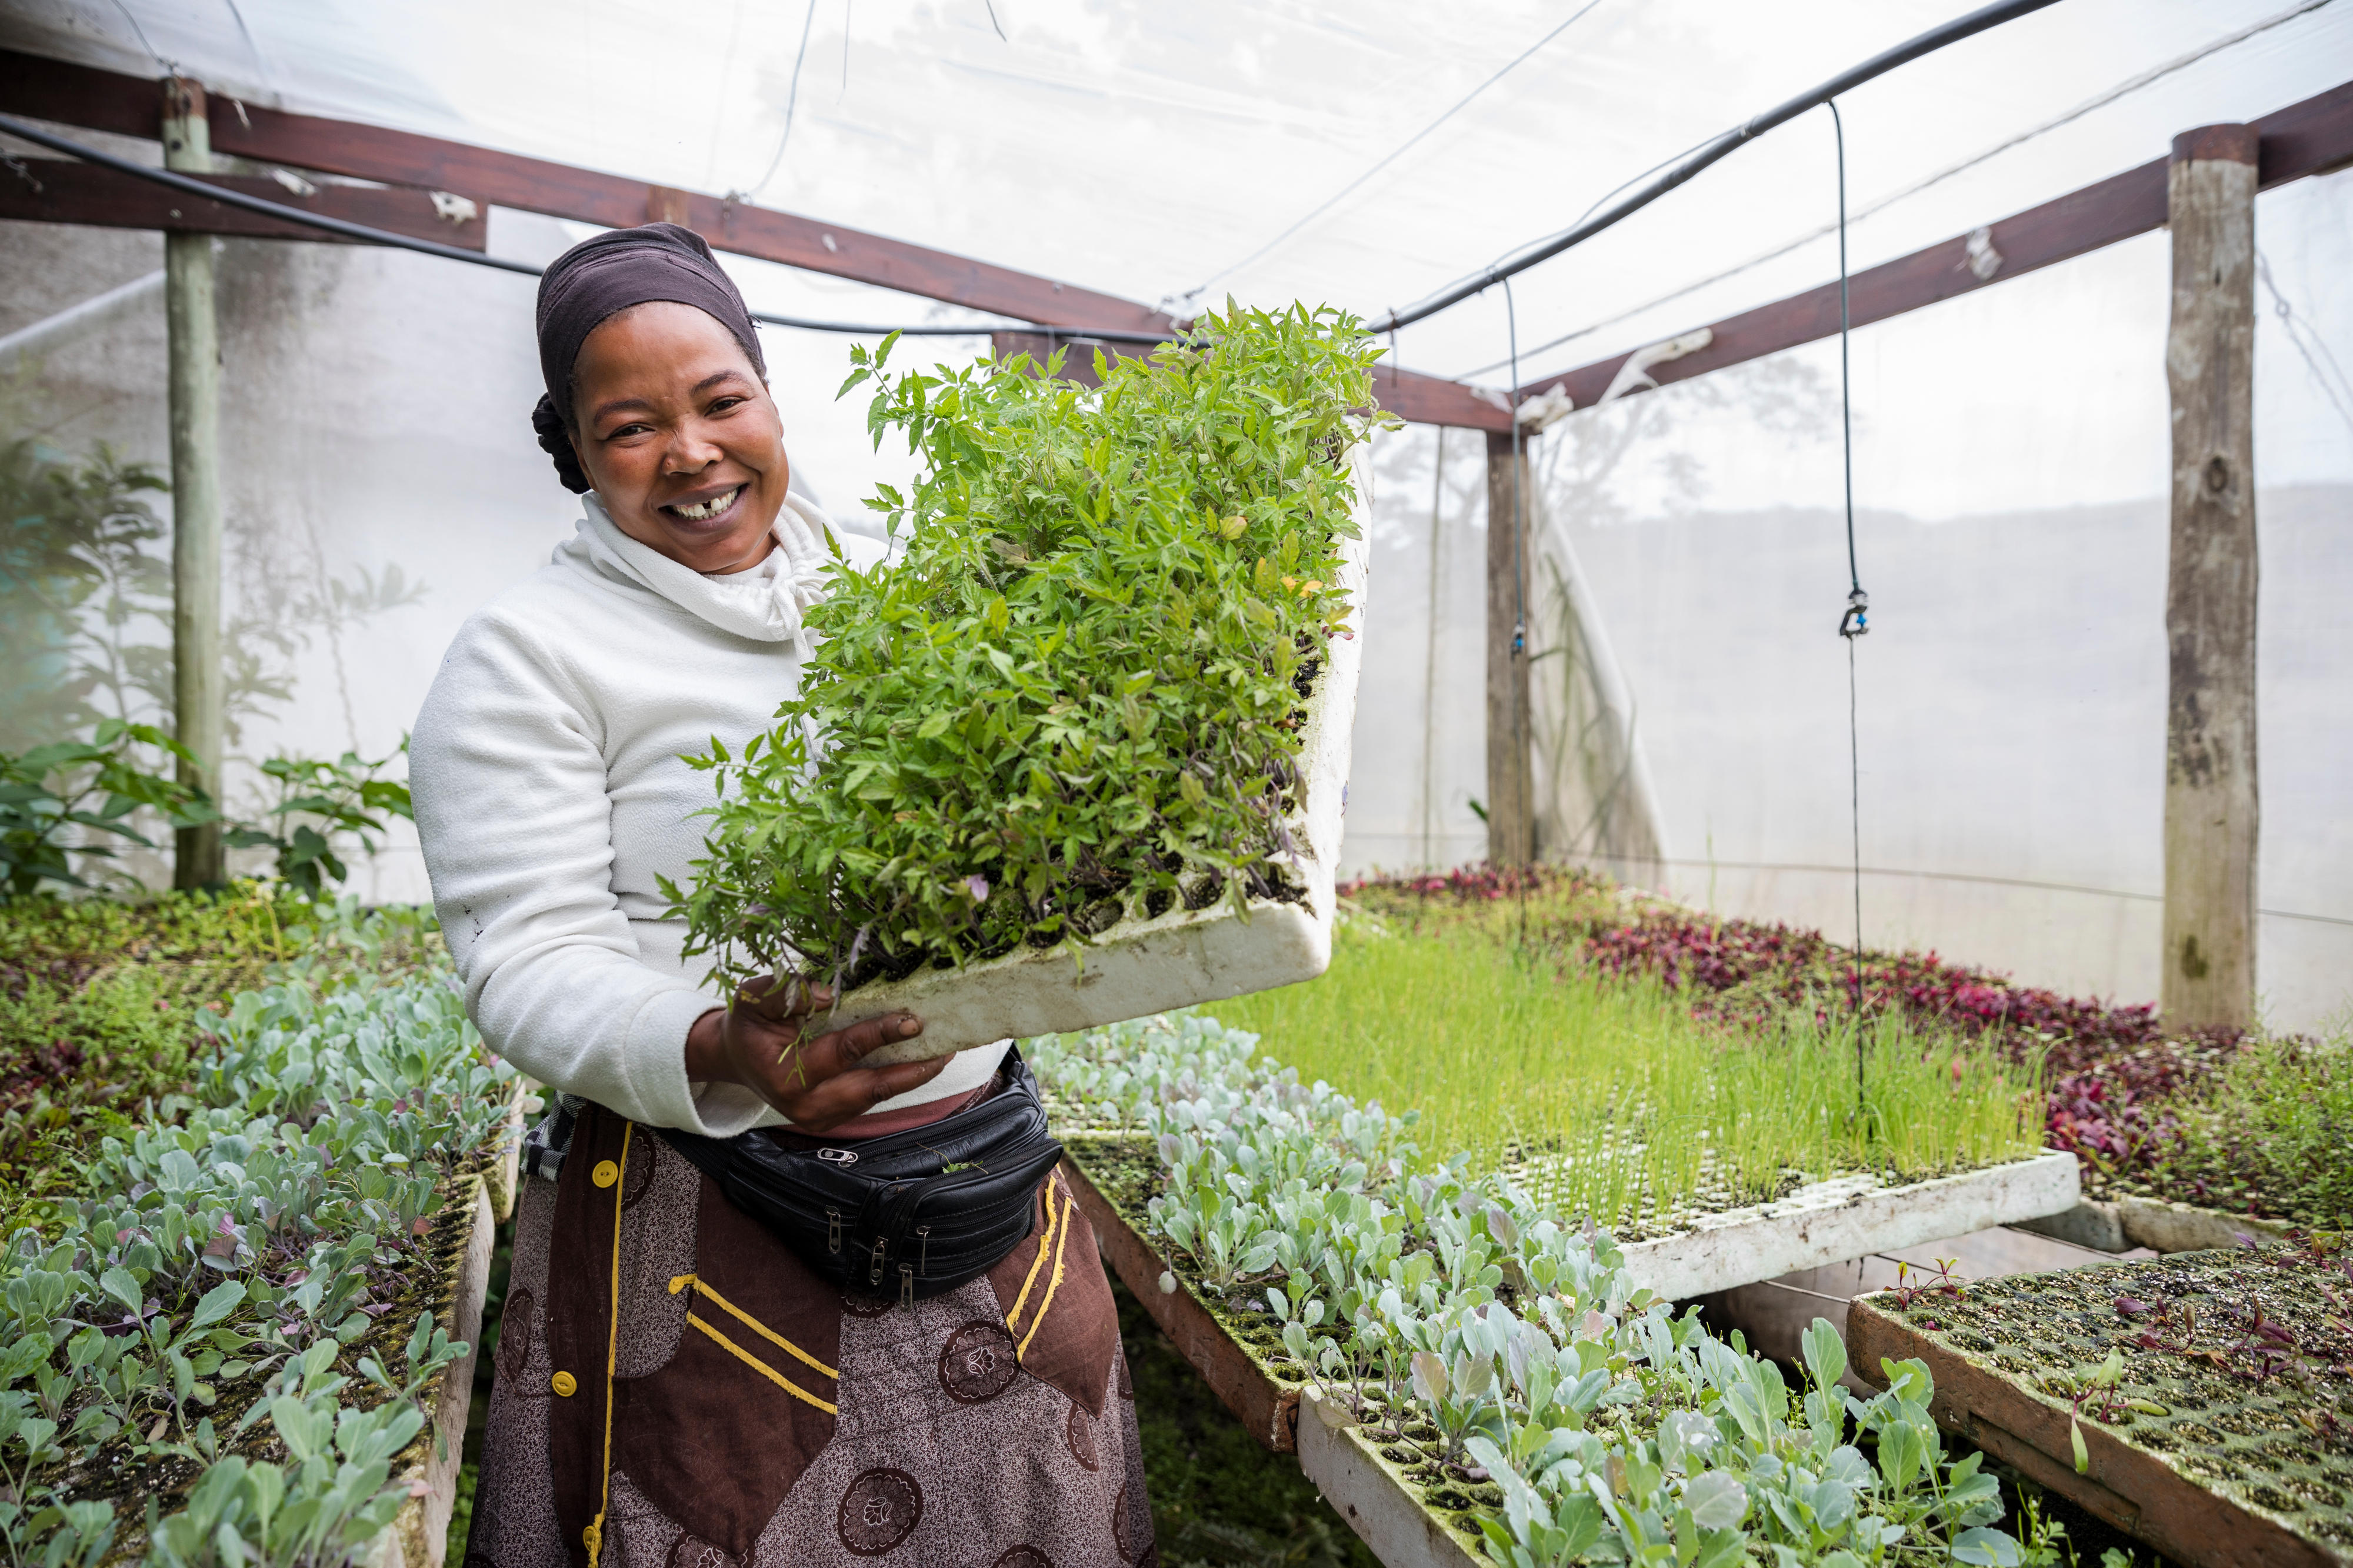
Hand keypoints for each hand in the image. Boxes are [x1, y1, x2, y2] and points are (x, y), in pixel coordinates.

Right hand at [683, 975, 946, 1132]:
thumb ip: (785, 994)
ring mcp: (822, 1118)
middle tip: (945, 1047)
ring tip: (944, 1053)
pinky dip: (898, 1081)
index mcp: (787, 1078)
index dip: (879, 1035)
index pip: (844, 1053)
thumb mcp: (753, 1000)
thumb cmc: (748, 1025)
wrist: (737, 1058)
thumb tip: (825, 995)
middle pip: (872, 1089)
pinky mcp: (833, 1118)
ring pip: (877, 1098)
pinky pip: (872, 1099)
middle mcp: (807, 1106)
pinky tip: (921, 1061)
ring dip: (912, 1077)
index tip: (911, 1020)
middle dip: (912, 1069)